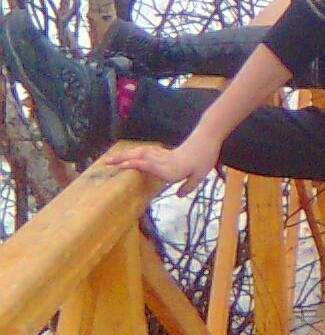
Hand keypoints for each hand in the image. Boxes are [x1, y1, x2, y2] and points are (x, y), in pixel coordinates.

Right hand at [104, 132, 220, 195]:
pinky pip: (147, 152)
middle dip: (122, 158)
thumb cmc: (205, 157)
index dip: (135, 164)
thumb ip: (189, 186)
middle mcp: (164, 160)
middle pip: (140, 157)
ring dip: (126, 155)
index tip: (121, 166)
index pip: (149, 165)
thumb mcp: (201, 175)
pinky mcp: (165, 152)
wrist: (208, 138)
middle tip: (106, 162)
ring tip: (111, 158)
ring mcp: (164, 155)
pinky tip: (129, 155)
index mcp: (171, 167)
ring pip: (141, 153)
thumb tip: (178, 196)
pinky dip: (136, 153)